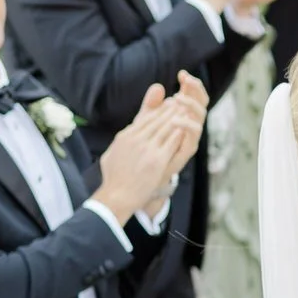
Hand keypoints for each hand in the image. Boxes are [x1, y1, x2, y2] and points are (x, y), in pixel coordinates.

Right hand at [93, 80, 203, 224]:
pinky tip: (186, 127)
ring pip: (165, 128)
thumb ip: (121, 140)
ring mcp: (147, 149)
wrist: (117, 195)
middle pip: (156, 120)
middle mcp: (136, 139)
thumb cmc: (113, 178)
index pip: (145, 119)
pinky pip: (171, 143)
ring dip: (176, 118)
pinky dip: (179, 133)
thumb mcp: (111, 153)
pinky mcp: (157, 160)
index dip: (158, 110)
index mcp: (126, 136)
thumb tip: (128, 131)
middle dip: (169, 110)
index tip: (167, 104)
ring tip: (185, 110)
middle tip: (180, 102)